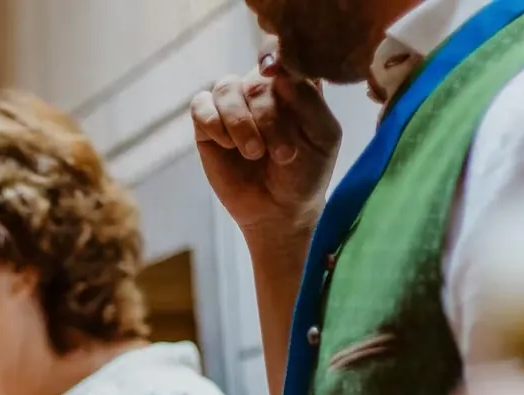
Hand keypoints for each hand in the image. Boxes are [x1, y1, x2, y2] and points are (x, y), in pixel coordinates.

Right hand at [190, 55, 340, 240]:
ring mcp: (232, 106)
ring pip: (226, 88)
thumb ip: (309, 101)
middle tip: (283, 155)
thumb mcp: (322, 137)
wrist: (281, 211)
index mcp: (291, 84)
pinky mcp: (207, 127)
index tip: (276, 75)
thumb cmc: (307, 173)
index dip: (274, 56)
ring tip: (255, 153)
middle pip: (255, 81)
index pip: (279, 53)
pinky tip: (229, 144)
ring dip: (241, 122)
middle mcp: (260, 89)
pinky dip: (214, 122)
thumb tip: (278, 73)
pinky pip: (200, 106)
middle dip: (267, 118)